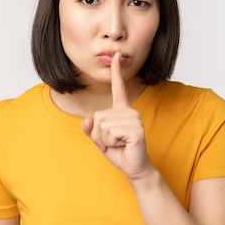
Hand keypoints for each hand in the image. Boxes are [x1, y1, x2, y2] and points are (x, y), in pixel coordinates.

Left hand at [81, 52, 152, 179]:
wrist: (134, 168)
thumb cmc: (118, 152)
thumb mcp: (99, 139)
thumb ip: (91, 129)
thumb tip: (88, 120)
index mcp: (121, 110)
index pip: (117, 88)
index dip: (116, 72)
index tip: (116, 56)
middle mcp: (129, 111)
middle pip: (98, 116)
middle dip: (99, 135)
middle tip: (113, 142)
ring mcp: (134, 119)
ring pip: (103, 126)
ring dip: (105, 140)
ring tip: (119, 144)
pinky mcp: (136, 130)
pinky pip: (110, 133)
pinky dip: (111, 144)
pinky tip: (124, 145)